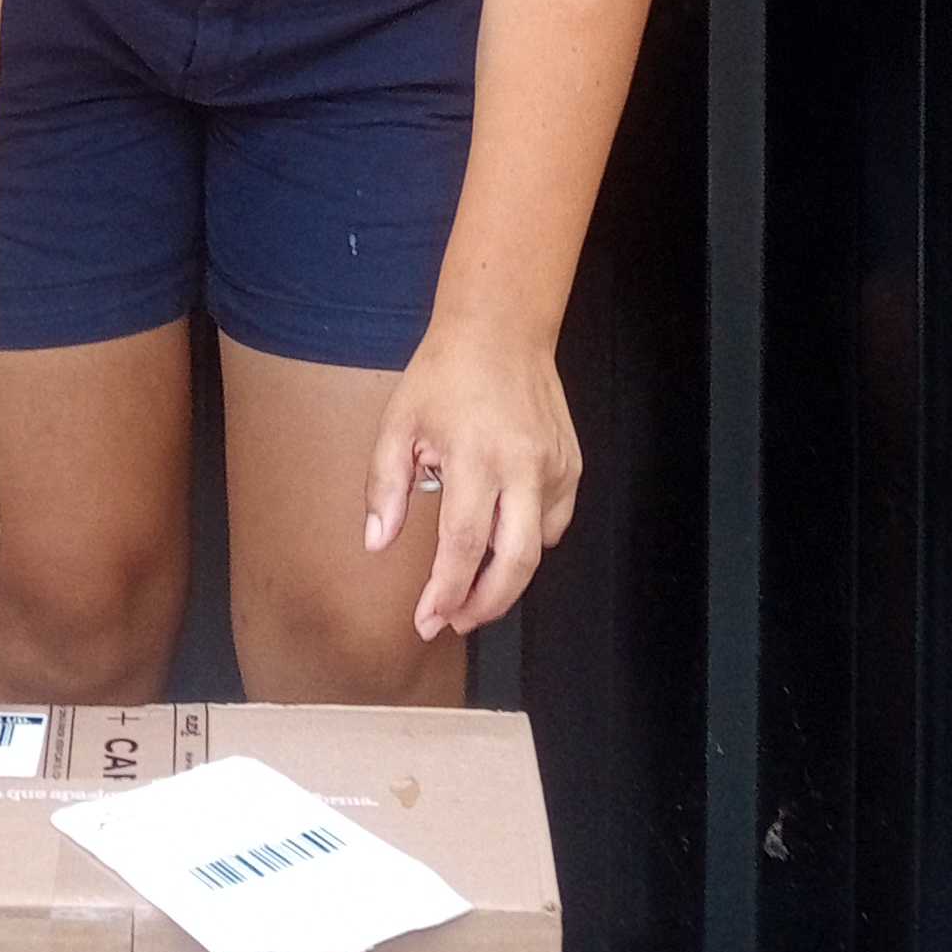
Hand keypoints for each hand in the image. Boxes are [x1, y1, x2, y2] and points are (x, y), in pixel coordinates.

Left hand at [362, 322, 580, 645]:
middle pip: (515, 563)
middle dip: (485, 605)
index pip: (463, 545)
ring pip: (540, 548)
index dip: (445, 592)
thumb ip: (386, 486)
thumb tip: (378, 543)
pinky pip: (555, 523)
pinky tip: (503, 544)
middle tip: (456, 622)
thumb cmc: (444, 374)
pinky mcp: (573, 465)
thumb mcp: (398, 422)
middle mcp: (524, 467)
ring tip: (473, 590)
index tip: (427, 620)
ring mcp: (556, 467)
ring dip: (506, 579)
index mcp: (477, 457)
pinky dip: (530, 543)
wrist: (502, 329)